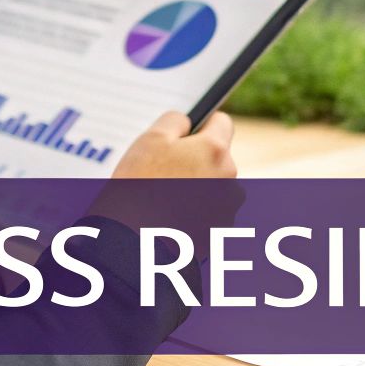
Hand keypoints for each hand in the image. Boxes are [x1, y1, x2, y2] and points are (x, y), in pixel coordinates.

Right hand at [94, 110, 241, 238]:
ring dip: (196, 189)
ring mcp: (227, 210)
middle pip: (217, 159)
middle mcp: (229, 180)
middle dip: (196, 162)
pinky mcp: (218, 235)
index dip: (203, 125)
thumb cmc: (139, 189)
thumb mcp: (150, 140)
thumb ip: (174, 121)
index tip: (189, 132)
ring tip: (163, 199)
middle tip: (163, 172)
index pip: (222, 123)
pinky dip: (193, 214)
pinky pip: (209, 215)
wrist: (135, 245)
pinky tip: (169, 218)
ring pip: (214, 188)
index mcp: (215, 151)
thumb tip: (186, 122)